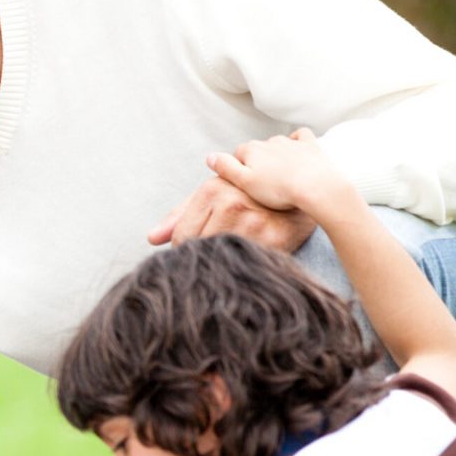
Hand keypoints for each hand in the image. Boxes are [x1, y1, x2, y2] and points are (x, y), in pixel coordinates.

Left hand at [148, 135, 318, 251]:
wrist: (303, 193)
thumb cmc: (250, 195)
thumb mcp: (215, 196)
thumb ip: (181, 215)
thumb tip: (152, 238)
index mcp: (212, 189)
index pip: (182, 237)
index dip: (187, 249)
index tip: (197, 252)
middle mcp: (232, 203)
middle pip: (199, 248)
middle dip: (203, 257)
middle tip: (214, 258)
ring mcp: (254, 222)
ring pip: (220, 257)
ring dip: (223, 262)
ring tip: (232, 256)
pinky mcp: (274, 239)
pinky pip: (246, 263)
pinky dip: (243, 266)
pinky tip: (247, 260)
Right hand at [209, 127, 354, 215]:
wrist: (316, 187)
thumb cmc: (278, 190)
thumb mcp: (244, 182)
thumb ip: (225, 168)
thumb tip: (209, 156)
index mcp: (250, 150)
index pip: (237, 156)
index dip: (239, 170)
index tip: (245, 185)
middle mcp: (268, 141)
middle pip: (256, 150)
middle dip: (257, 163)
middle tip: (263, 185)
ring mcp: (290, 142)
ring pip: (276, 145)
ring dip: (275, 156)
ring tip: (280, 176)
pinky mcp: (309, 145)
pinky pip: (300, 136)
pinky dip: (297, 141)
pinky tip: (297, 151)